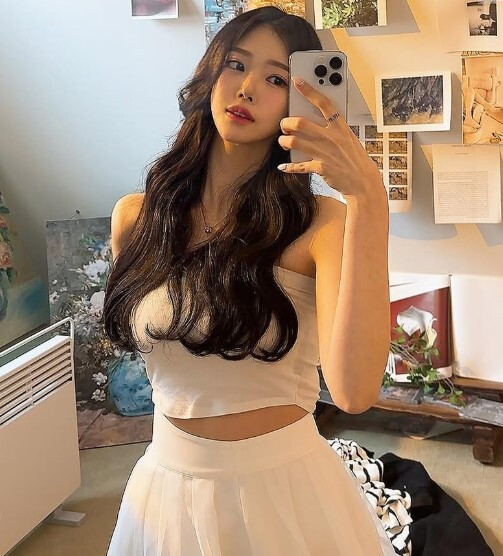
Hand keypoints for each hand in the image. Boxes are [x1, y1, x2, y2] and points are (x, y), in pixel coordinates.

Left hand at [278, 76, 386, 201]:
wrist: (363, 182)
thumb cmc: (355, 160)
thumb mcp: (349, 138)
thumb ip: (334, 129)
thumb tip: (318, 121)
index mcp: (340, 126)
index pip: (324, 103)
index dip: (309, 90)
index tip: (297, 81)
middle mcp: (331, 137)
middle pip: (300, 123)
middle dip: (287, 122)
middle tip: (284, 125)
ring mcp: (324, 153)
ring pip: (294, 142)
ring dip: (284, 141)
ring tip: (283, 142)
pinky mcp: (320, 168)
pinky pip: (298, 165)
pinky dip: (288, 167)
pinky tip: (283, 167)